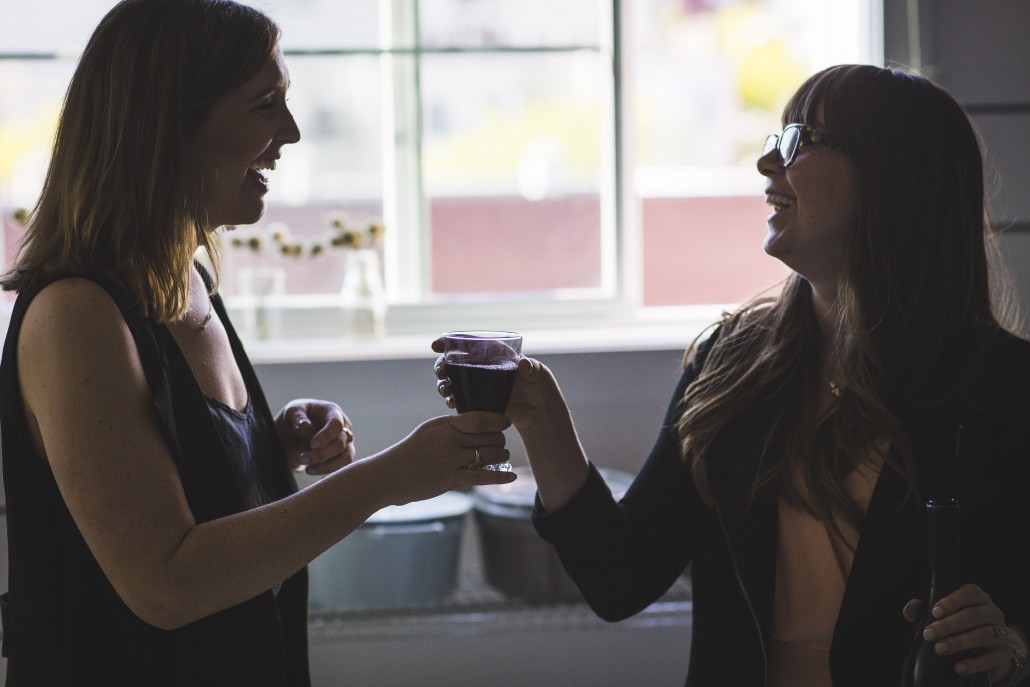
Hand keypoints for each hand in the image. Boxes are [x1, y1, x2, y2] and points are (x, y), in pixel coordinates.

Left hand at [276, 399, 355, 475]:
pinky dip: (329, 472)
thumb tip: (305, 427)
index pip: (336, 424)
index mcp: (332, 412)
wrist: (296, 431)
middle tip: (302, 459)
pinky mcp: (342, 456)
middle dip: (322, 454)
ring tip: (308, 470)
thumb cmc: (296, 417)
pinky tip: (315, 472)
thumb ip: (297, 417)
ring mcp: (345, 443)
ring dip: (327, 466)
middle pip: (340, 443)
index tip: (312, 444)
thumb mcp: (292, 412)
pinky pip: (341, 467)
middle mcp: (343, 427)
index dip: (326, 435)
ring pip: (345, 458)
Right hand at [380, 412, 515, 505]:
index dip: (499, 420)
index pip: (480, 418)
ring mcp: (450, 460)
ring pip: (489, 455)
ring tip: (501, 457)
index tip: (506, 422)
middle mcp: (449, 440)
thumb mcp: (430, 430)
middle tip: (501, 443)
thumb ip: (452, 427)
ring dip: (501, 456)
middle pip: (489, 437)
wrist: (389, 475)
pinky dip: (500, 476)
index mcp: (444, 424)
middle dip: (500, 440)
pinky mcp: (451, 479)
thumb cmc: (411, 452)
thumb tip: (479, 424)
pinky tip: (511, 476)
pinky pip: (482, 477)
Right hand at [431, 339, 560, 429]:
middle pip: (456, 361)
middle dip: (442, 364)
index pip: (471, 342)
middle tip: (440, 371)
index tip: (437, 345)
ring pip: (455, 380)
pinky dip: (453, 399)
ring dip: (444, 383)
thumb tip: (524, 364)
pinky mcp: (480, 401)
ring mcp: (481, 384)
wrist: (541, 413)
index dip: (451, 341)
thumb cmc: (542, 388)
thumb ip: (532, 368)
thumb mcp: (539, 374)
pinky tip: (451, 403)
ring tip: (445, 390)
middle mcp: (485, 366)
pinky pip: (461, 398)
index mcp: (496, 353)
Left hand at [902, 584, 1015, 681]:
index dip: (953, 601)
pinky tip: (958, 667)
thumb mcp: (943, 616)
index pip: (971, 592)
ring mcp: (1002, 633)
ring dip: (959, 642)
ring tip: (939, 649)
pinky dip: (974, 663)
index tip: (935, 612)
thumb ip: (924, 610)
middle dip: (948, 625)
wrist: (987, 652)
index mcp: (979, 599)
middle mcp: (993, 613)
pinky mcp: (1004, 654)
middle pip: (974, 615)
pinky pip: (991, 658)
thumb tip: (909, 610)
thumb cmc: (960, 627)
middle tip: (929, 634)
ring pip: (984, 634)